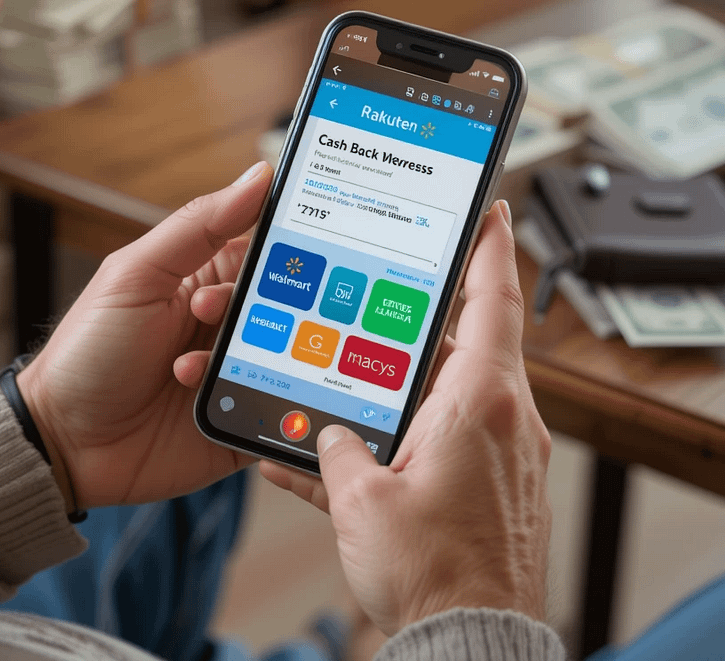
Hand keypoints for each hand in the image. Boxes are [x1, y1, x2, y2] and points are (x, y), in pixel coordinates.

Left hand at [17, 162, 272, 510]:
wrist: (63, 442)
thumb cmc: (88, 351)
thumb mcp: (136, 275)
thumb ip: (198, 226)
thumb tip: (258, 177)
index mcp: (209, 282)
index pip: (269, 255)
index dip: (287, 251)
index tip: (296, 253)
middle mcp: (230, 328)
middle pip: (289, 310)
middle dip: (272, 313)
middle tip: (213, 319)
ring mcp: (239, 378)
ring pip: (292, 361)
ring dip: (257, 362)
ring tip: (189, 370)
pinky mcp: (244, 425)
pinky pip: (286, 414)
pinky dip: (277, 408)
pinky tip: (226, 403)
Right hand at [261, 202, 551, 635]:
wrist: (470, 640)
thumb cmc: (434, 573)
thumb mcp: (361, 500)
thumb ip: (338, 450)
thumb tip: (329, 435)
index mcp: (478, 403)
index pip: (491, 302)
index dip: (490, 248)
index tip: (492, 211)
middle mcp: (500, 420)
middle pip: (460, 345)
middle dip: (414, 327)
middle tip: (380, 302)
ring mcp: (498, 453)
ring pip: (444, 395)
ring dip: (399, 389)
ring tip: (348, 389)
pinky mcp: (489, 486)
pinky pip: (442, 443)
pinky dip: (402, 441)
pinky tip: (354, 458)